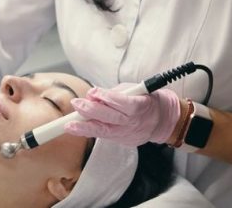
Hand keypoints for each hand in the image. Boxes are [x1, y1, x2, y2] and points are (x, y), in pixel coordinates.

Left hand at [65, 84, 181, 146]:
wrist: (162, 120)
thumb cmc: (145, 100)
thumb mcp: (134, 90)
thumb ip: (114, 93)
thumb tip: (93, 95)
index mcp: (140, 106)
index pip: (123, 103)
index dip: (108, 97)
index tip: (93, 92)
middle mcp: (134, 122)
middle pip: (111, 118)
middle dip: (91, 112)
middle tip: (76, 104)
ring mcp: (128, 134)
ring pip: (105, 132)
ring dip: (85, 128)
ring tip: (69, 125)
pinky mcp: (124, 142)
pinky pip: (106, 136)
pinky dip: (91, 131)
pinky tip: (78, 129)